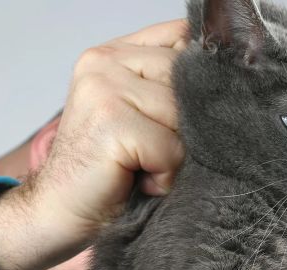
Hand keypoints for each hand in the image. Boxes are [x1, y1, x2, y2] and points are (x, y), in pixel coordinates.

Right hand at [0, 20, 187, 269]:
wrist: (57, 214)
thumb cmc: (107, 172)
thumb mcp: (141, 116)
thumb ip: (170, 88)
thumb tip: (228, 81)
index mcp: (114, 53)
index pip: (183, 38)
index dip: (197, 78)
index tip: (182, 116)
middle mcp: (105, 62)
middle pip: (189, 81)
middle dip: (183, 127)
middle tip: (152, 153)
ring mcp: (104, 89)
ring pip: (183, 117)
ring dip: (174, 155)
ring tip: (143, 167)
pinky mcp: (110, 123)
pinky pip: (170, 148)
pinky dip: (163, 175)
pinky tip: (136, 180)